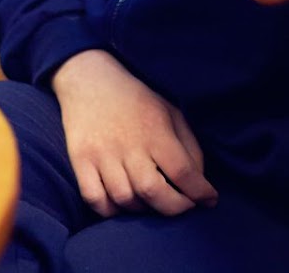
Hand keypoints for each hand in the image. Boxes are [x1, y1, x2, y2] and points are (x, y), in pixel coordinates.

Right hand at [52, 50, 216, 218]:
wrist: (88, 78)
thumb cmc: (135, 99)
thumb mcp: (169, 111)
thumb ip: (189, 146)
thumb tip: (199, 182)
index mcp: (155, 129)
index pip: (183, 172)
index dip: (200, 192)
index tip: (209, 199)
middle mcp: (128, 144)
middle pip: (154, 192)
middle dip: (175, 207)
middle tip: (183, 204)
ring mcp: (102, 154)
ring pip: (125, 200)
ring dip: (143, 209)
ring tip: (151, 199)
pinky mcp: (80, 160)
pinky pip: (95, 200)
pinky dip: (110, 210)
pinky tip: (122, 201)